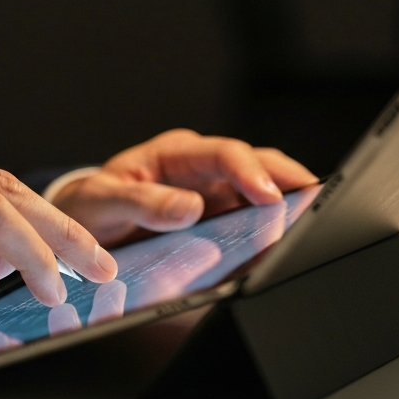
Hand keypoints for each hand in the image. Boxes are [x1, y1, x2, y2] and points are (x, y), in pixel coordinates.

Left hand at [50, 129, 316, 245]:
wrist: (80, 225)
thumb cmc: (90, 207)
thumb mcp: (103, 202)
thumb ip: (142, 203)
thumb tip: (190, 208)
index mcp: (174, 154)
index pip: (223, 153)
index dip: (250, 172)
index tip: (271, 195)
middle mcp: (200, 168)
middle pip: (257, 166)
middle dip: (290, 181)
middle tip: (318, 206)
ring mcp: (214, 193)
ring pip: (263, 192)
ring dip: (288, 207)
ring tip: (312, 228)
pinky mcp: (219, 219)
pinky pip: (252, 220)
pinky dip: (272, 230)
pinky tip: (285, 245)